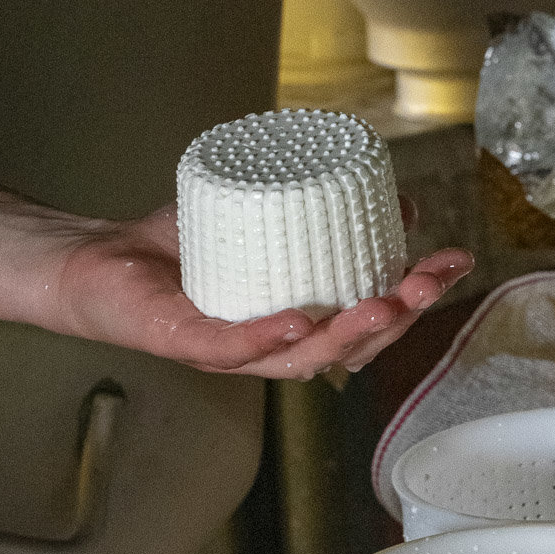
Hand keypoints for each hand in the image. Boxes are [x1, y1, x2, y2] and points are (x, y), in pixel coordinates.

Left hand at [52, 198, 472, 379]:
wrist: (99, 259)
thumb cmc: (176, 248)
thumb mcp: (260, 217)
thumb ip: (319, 207)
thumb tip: (396, 196)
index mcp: (296, 321)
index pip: (368, 320)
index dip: (416, 297)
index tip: (455, 262)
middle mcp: (269, 345)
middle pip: (347, 347)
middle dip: (397, 318)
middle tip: (426, 285)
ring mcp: (229, 350)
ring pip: (301, 357)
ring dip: (348, 334)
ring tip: (383, 305)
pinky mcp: (185, 343)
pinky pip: (234, 349)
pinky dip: (268, 338)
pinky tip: (300, 320)